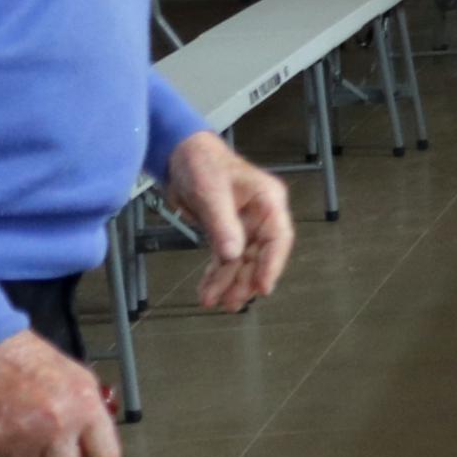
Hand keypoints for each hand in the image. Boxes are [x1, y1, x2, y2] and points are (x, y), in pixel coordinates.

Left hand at [162, 130, 293, 310]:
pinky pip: (224, 257)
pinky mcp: (226, 231)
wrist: (179, 154)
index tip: (263, 287)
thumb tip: (233, 256)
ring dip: (228, 282)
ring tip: (214, 302)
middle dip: (244, 280)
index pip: (278, 237)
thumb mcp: (210, 192)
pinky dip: (216, 274)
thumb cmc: (201, 163)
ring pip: (241, 260)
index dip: (272, 264)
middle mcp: (260, 215)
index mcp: (268, 201)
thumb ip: (223, 224)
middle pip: (259, 254)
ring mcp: (244, 225)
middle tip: (231, 302)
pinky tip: (208, 289)